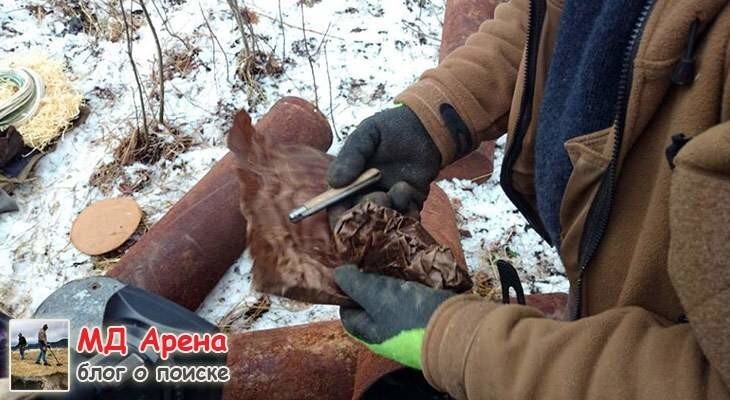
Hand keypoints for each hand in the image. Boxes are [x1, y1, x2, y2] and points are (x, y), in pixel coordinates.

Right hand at [327, 106, 440, 221]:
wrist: (426, 128)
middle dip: (368, 212)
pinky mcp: (410, 204)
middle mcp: (368, 195)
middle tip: (380, 195)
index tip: (346, 210)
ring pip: (383, 223)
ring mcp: (390, 201)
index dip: (339, 215)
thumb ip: (350, 155)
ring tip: (400, 187)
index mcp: (351, 181)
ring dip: (390, 211)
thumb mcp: (367, 134)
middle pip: (360, 220)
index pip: (337, 206)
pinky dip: (407, 213)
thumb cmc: (392, 127)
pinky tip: (408, 189)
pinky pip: (406, 220)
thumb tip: (334, 183)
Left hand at [334, 265, 454, 369]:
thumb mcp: (377, 296)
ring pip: (394, 300)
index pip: (348, 311)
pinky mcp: (428, 318)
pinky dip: (412, 284)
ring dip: (394, 282)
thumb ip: (356, 284)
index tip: (350, 270)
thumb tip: (337, 274)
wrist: (456, 330)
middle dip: (372, 283)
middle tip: (374, 261)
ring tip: (393, 260)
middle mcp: (387, 333)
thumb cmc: (410, 316)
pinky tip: (414, 269)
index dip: (346, 290)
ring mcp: (408, 327)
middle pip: (372, 305)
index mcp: (369, 333)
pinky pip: (414, 299)